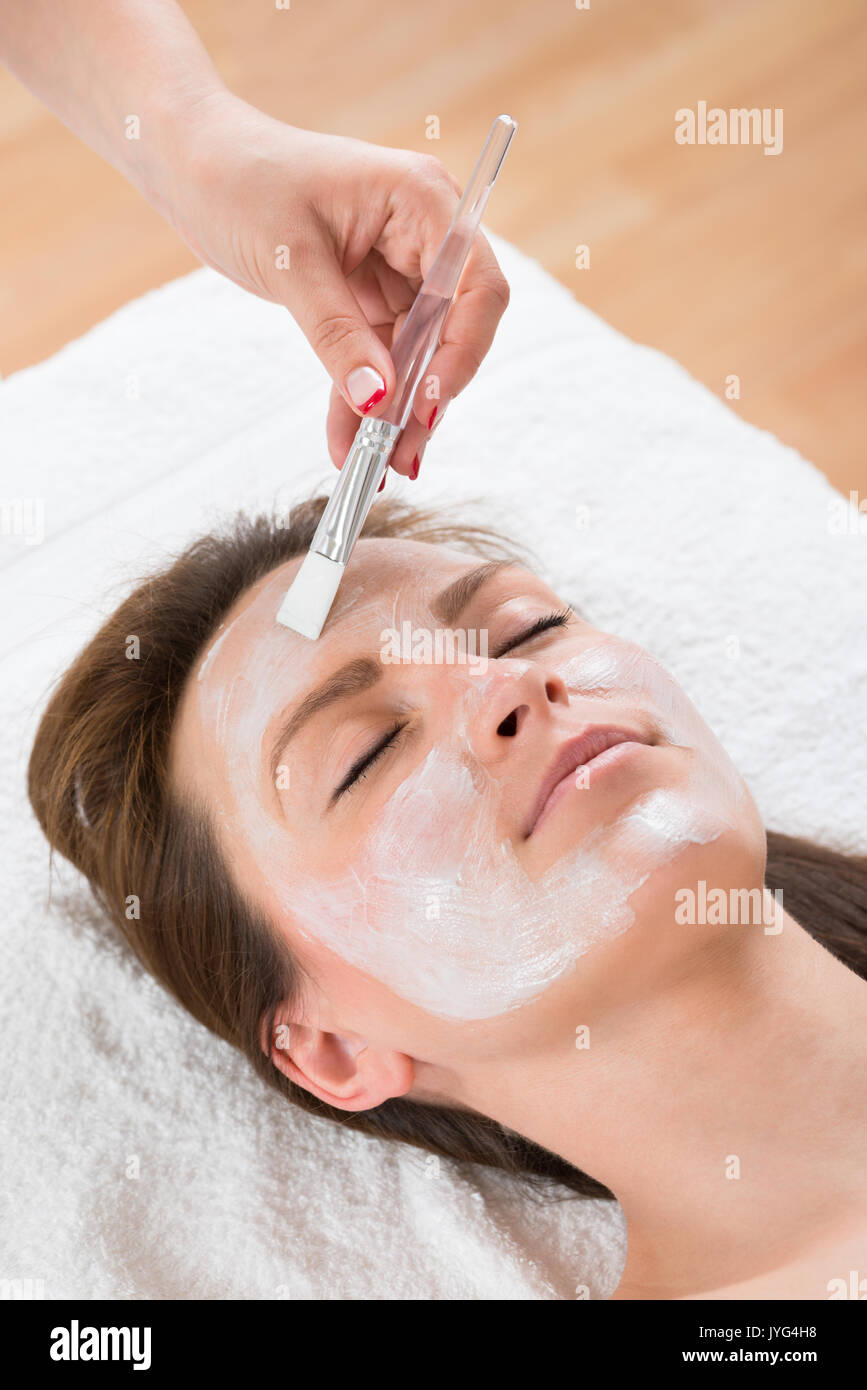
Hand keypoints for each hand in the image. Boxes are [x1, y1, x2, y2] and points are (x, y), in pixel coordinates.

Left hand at [168, 91, 509, 477]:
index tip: (428, 406)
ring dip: (394, 413)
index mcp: (421, 201)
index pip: (474, 287)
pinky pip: (378, 360)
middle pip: (451, 331)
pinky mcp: (369, 297)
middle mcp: (422, 235)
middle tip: (401, 458)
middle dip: (426, 398)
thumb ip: (338, 335)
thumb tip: (377, 401)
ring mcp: (398, 269)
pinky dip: (364, 402)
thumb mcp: (292, 263)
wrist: (193, 165)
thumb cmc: (241, 181)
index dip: (462, 352)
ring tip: (373, 467)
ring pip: (415, 357)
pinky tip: (349, 445)